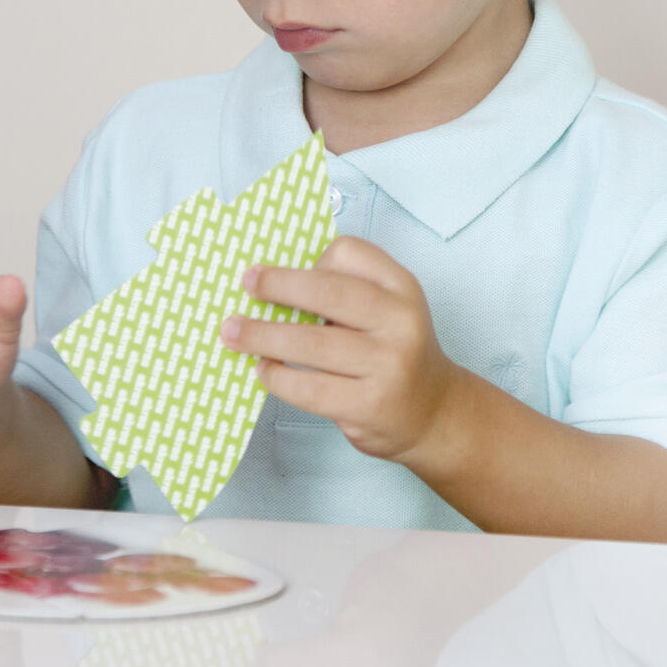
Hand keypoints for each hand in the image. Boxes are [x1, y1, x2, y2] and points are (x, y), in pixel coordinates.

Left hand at [219, 236, 458, 464]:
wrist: (434, 413)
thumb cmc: (394, 353)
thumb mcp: (387, 310)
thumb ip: (345, 292)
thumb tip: (272, 285)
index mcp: (401, 287)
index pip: (350, 253)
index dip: (311, 259)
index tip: (279, 270)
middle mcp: (400, 321)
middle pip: (326, 292)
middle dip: (277, 286)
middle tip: (246, 285)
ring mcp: (387, 365)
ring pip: (309, 343)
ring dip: (262, 336)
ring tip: (233, 333)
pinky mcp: (368, 404)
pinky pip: (308, 387)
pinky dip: (276, 376)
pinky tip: (263, 369)